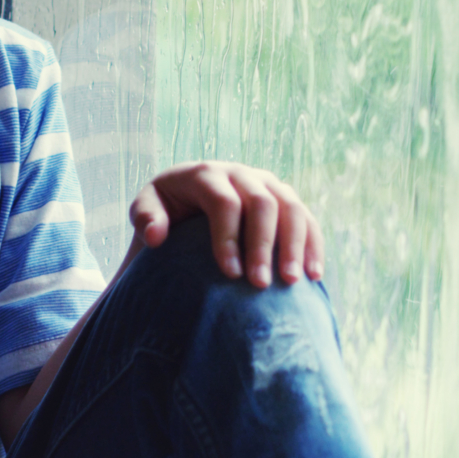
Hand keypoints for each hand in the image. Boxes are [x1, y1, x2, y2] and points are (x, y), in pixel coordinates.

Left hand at [128, 160, 325, 288]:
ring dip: (295, 246)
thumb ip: (145, 219)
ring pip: (292, 207)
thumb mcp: (146, 211)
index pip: (223, 202)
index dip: (229, 237)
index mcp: (205, 173)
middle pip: (262, 203)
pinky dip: (313, 246)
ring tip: (292, 282)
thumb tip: (157, 236)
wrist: (188, 205)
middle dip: (263, 245)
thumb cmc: (165, 213)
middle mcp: (240, 173)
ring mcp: (267, 183)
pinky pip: (307, 219)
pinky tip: (313, 276)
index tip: (230, 274)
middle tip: (259, 284)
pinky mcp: (286, 199)